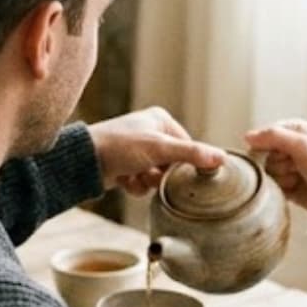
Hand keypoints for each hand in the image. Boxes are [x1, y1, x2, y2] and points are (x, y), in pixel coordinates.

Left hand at [87, 107, 224, 195]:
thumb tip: (222, 158)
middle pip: (173, 164)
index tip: (179, 175)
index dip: (185, 164)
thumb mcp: (160, 148)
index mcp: (161, 120)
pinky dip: (135, 186)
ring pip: (158, 176)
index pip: (188, 146)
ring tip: (135, 178)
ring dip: (148, 183)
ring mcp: (137, 150)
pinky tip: (124, 181)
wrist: (84, 160)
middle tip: (152, 177)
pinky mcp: (126, 166)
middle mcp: (150, 132)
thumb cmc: (120, 147)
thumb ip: (192, 153)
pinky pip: (142, 182)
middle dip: (162, 176)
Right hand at [242, 119, 306, 218]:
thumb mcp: (302, 145)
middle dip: (278, 164)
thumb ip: (273, 136)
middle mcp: (287, 145)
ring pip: (265, 172)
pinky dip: (281, 188)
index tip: (286, 153)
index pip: (263, 136)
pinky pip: (269, 186)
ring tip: (299, 177)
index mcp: (292, 130)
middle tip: (296, 166)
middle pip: (262, 155)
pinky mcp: (283, 183)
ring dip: (282, 177)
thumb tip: (246, 137)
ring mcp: (285, 165)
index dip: (270, 147)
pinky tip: (296, 187)